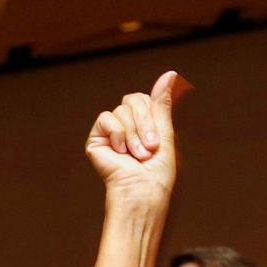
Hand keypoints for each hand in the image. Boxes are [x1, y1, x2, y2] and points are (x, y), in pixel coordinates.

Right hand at [85, 71, 189, 209]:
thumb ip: (163, 105)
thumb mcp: (166, 133)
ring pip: (122, 110)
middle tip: (150, 148)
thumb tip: (170, 74)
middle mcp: (128, 126)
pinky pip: (106, 118)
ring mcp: (112, 132)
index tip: (158, 139)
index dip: (153, 113)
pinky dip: (118, 134)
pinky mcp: (97, 139)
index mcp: (146, 125)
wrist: (142, 192)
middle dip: (145, 123)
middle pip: (134, 99)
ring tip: (137, 156)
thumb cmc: (158, 172)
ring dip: (134, 134)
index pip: (147, 99)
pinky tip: (120, 152)